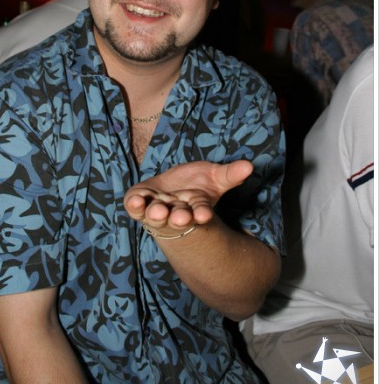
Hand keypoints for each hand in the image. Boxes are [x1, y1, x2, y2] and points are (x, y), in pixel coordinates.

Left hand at [124, 160, 252, 232]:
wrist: (171, 188)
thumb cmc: (196, 184)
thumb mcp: (215, 177)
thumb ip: (230, 174)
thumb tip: (249, 165)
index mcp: (195, 208)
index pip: (200, 212)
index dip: (201, 213)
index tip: (203, 215)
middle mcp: (175, 212)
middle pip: (177, 217)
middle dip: (178, 218)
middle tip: (180, 217)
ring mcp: (156, 208)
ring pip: (155, 214)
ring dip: (156, 213)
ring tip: (158, 210)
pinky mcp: (138, 201)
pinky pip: (134, 205)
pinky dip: (134, 204)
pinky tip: (135, 200)